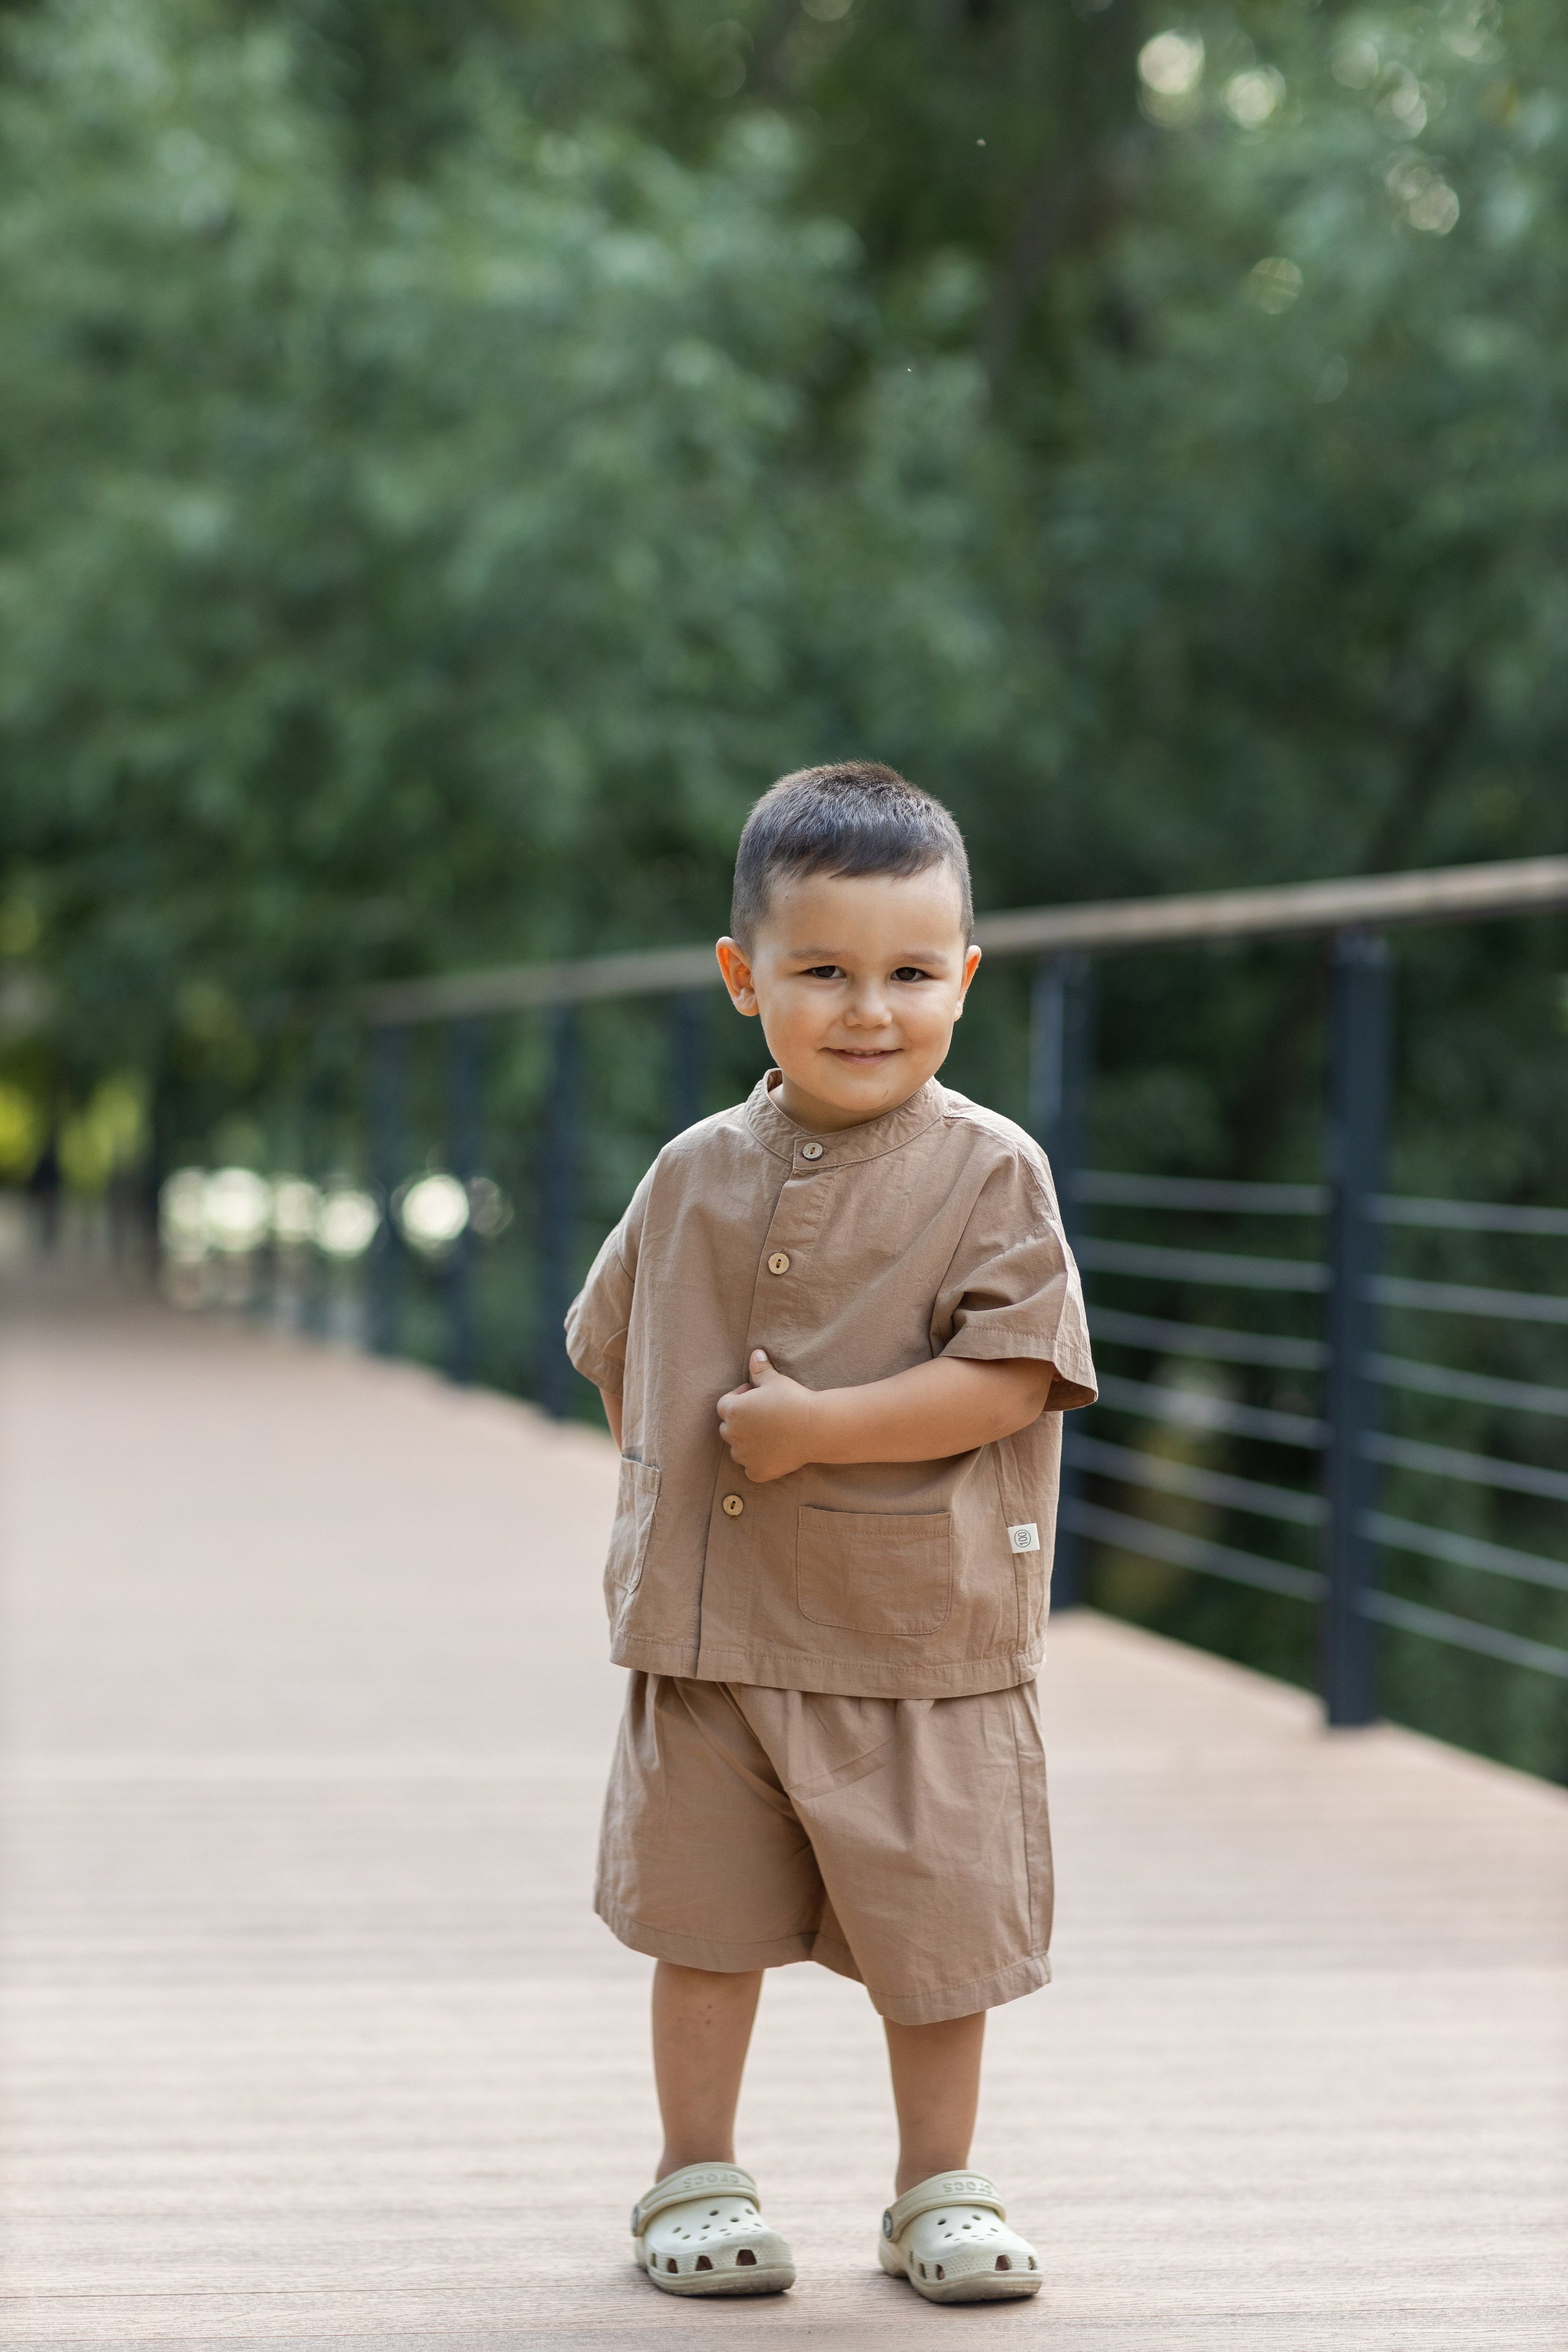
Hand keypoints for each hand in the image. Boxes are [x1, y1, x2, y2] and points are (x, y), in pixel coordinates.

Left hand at [716, 1351, 816, 1483]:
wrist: (816, 1428)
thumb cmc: (794, 1400)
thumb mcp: (775, 1380)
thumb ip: (759, 1369)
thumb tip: (755, 1353)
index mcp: (733, 1411)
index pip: (724, 1404)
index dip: (738, 1398)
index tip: (755, 1395)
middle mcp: (733, 1435)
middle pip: (728, 1428)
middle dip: (740, 1421)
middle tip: (762, 1415)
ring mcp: (744, 1456)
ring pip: (738, 1449)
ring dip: (747, 1443)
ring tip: (768, 1434)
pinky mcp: (757, 1472)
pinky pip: (750, 1468)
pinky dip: (757, 1462)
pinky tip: (772, 1453)